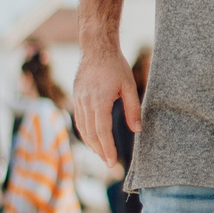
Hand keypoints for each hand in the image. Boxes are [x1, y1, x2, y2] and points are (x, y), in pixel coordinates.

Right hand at [73, 48, 139, 167]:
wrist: (96, 49)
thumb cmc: (115, 66)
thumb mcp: (129, 86)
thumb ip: (133, 109)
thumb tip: (137, 130)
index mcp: (99, 100)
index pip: (102, 131)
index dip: (107, 148)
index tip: (112, 162)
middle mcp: (86, 102)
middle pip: (91, 133)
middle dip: (100, 151)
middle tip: (109, 164)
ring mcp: (78, 100)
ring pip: (83, 128)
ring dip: (92, 144)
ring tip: (102, 155)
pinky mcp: (76, 98)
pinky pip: (79, 120)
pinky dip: (85, 133)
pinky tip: (93, 139)